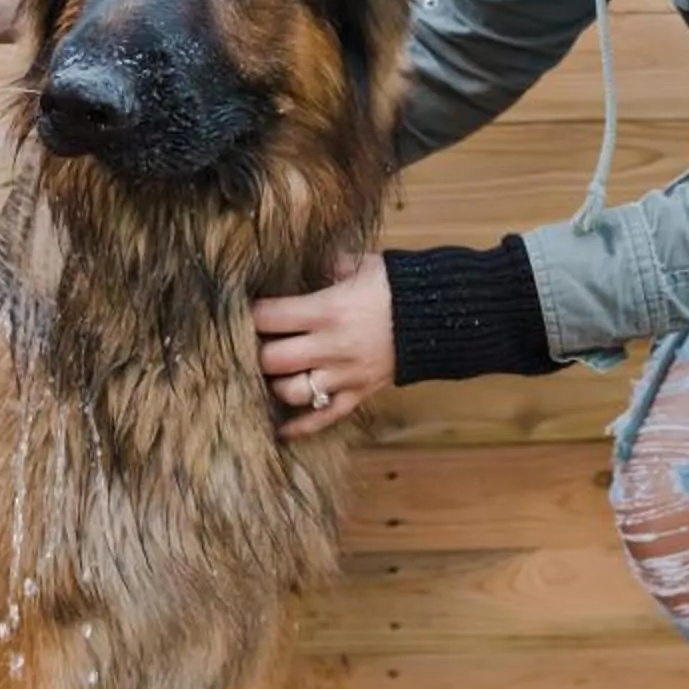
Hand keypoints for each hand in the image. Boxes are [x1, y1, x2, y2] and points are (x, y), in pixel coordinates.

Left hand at [250, 252, 393, 438]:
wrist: (443, 313)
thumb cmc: (398, 284)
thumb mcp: (360, 264)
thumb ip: (326, 265)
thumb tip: (299, 260)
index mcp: (326, 310)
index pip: (268, 317)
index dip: (250, 315)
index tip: (245, 312)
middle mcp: (331, 346)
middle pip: (272, 359)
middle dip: (257, 352)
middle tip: (254, 345)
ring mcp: (345, 374)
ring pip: (292, 392)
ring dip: (276, 384)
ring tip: (273, 374)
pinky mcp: (360, 393)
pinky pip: (325, 416)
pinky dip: (302, 425)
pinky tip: (283, 428)